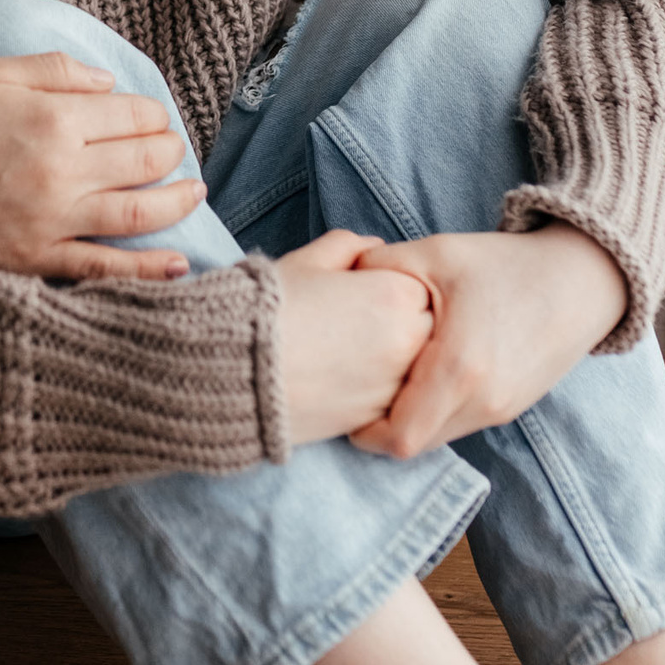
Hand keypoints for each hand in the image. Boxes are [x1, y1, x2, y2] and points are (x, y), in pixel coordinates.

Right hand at [0, 52, 203, 280]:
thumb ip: (54, 70)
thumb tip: (108, 82)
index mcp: (54, 119)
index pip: (131, 115)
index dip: (153, 113)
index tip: (154, 116)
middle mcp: (63, 170)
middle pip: (145, 160)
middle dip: (171, 150)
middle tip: (176, 148)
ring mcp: (54, 220)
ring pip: (139, 212)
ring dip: (177, 201)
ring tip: (194, 192)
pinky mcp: (40, 257)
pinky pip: (105, 267)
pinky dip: (147, 269)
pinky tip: (178, 264)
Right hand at [275, 231, 436, 444]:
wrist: (234, 371)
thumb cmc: (268, 309)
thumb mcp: (307, 261)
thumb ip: (349, 246)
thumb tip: (373, 248)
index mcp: (397, 294)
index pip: (423, 284)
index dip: (393, 285)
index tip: (365, 291)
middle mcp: (409, 341)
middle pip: (430, 327)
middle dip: (405, 322)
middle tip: (362, 323)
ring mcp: (398, 383)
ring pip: (419, 367)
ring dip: (399, 358)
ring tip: (353, 351)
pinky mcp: (379, 418)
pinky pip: (399, 398)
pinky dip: (384, 387)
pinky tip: (349, 377)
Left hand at [348, 223, 627, 457]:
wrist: (580, 279)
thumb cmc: (503, 263)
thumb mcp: (434, 252)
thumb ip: (377, 269)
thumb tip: (336, 284)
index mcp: (460, 367)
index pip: (399, 437)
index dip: (364, 431)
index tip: (346, 404)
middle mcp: (484, 401)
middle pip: (414, 444)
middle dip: (380, 427)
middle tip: (359, 392)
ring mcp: (501, 410)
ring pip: (437, 438)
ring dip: (409, 420)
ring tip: (390, 381)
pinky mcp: (511, 408)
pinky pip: (459, 426)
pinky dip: (435, 413)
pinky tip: (422, 378)